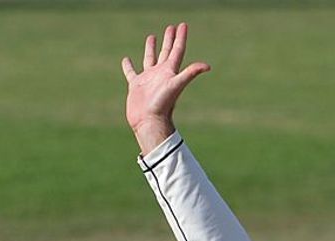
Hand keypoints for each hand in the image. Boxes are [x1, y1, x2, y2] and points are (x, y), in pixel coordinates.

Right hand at [121, 23, 210, 154]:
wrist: (150, 121)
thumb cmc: (163, 104)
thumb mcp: (177, 85)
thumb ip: (190, 73)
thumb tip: (208, 66)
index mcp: (170, 71)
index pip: (177, 50)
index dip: (180, 37)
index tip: (183, 25)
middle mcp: (161, 74)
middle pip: (166, 52)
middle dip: (169, 39)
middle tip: (171, 27)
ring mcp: (148, 79)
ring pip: (150, 59)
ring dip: (151, 49)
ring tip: (152, 37)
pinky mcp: (136, 85)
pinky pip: (131, 72)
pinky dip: (128, 65)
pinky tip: (126, 59)